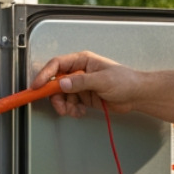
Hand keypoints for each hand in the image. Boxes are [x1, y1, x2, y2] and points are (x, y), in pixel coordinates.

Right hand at [29, 51, 144, 117]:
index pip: (57, 65)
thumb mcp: (102, 80)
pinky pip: (71, 103)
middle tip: (60, 108)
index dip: (45, 75)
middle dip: (56, 96)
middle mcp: (79, 72)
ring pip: (62, 96)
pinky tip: (81, 112)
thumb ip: (81, 82)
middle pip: (56, 83)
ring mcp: (81, 85)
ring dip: (65, 105)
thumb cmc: (124, 81)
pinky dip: (73, 110)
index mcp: (82, 61)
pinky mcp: (84, 97)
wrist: (137, 95)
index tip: (36, 86)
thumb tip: (62, 83)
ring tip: (74, 112)